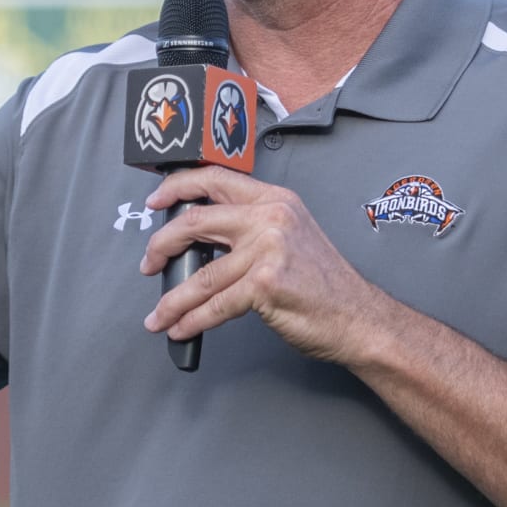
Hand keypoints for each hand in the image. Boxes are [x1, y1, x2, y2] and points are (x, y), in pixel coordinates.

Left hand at [139, 167, 391, 364]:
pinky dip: (191, 320)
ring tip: (158, 315)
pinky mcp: (264, 284)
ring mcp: (267, 249)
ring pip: (200, 274)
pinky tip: (181, 327)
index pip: (215, 178)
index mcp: (275, 200)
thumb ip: (251, 227)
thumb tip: (200, 237)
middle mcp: (270, 217)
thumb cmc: (324, 284)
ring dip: (172, 299)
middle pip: (195, 222)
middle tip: (149, 263)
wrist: (357, 317)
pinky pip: (214, 305)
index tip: (155, 202)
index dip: (177, 187)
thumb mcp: (291, 236)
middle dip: (161, 246)